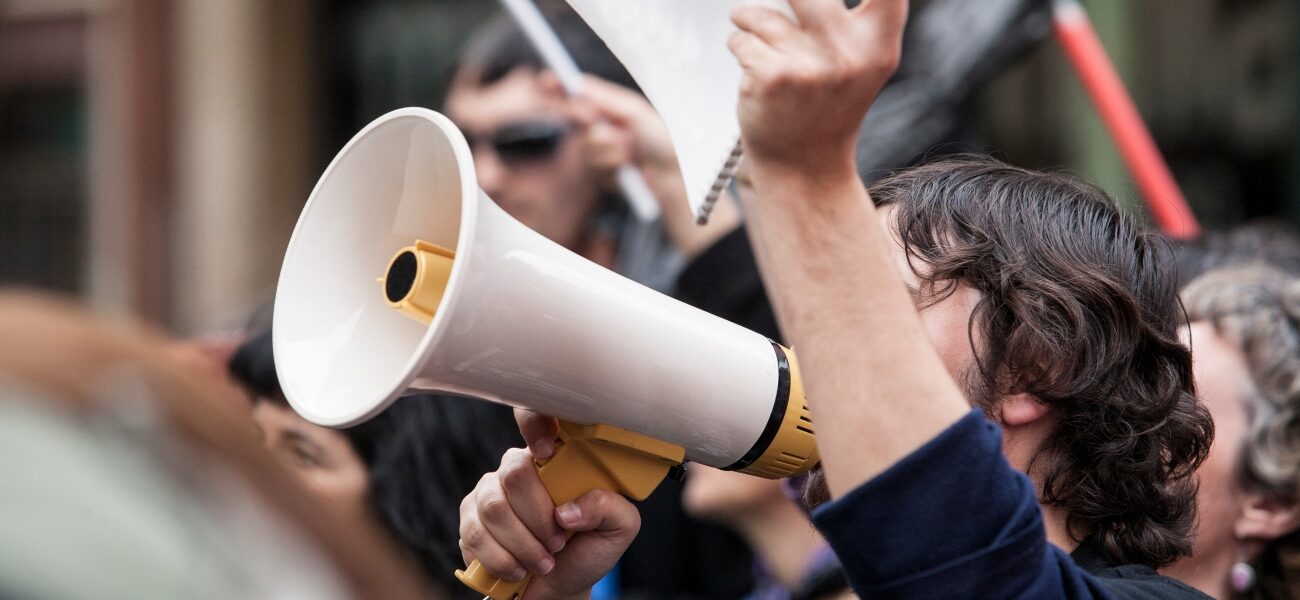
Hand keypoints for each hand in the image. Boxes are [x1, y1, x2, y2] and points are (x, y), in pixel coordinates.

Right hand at [457, 410, 640, 599]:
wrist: (558, 588)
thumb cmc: (587, 550)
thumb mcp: (617, 528)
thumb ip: (608, 507)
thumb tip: (569, 510)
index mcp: (554, 459)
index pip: (535, 419)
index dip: (535, 425)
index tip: (547, 451)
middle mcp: (517, 469)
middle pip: (515, 474)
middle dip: (539, 518)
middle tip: (557, 543)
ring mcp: (488, 492)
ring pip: (494, 508)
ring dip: (523, 544)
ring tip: (543, 561)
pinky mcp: (469, 520)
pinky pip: (475, 533)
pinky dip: (501, 559)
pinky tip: (518, 568)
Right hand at [564, 75, 741, 259]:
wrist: (674, 178)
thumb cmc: (662, 141)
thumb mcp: (636, 113)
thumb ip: (607, 99)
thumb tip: (579, 85)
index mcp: (612, 108)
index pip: (580, 95)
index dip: (560, 88)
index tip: (546, 81)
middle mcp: (603, 127)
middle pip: (575, 118)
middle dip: (587, 119)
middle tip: (595, 120)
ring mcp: (600, 151)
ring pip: (585, 143)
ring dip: (609, 146)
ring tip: (631, 150)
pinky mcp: (601, 173)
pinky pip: (594, 165)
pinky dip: (613, 164)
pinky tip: (628, 167)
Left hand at [728, 0, 906, 175]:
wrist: (803, 167)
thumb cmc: (826, 107)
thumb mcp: (860, 62)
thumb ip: (854, 17)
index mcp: (878, 45)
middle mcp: (849, 53)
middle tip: (763, 9)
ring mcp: (810, 66)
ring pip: (762, 13)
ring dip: (749, 21)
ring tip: (756, 41)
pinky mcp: (772, 76)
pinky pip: (742, 38)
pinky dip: (738, 47)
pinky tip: (752, 71)